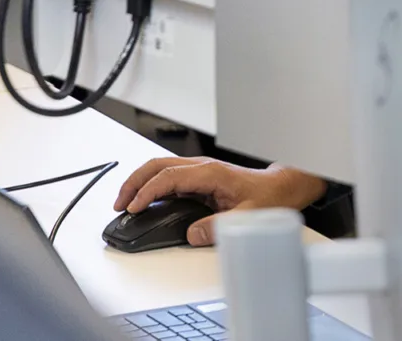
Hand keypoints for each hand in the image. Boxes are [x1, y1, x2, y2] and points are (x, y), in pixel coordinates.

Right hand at [112, 158, 327, 247]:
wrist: (283, 187)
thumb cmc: (269, 197)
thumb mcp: (246, 216)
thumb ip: (217, 227)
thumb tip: (192, 235)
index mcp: (210, 173)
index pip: (168, 177)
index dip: (147, 192)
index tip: (133, 208)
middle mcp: (202, 168)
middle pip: (157, 166)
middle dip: (133, 183)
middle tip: (119, 205)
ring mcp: (200, 171)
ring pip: (160, 168)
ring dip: (139, 183)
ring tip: (125, 203)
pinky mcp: (200, 178)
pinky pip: (169, 177)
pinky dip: (151, 187)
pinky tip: (144, 201)